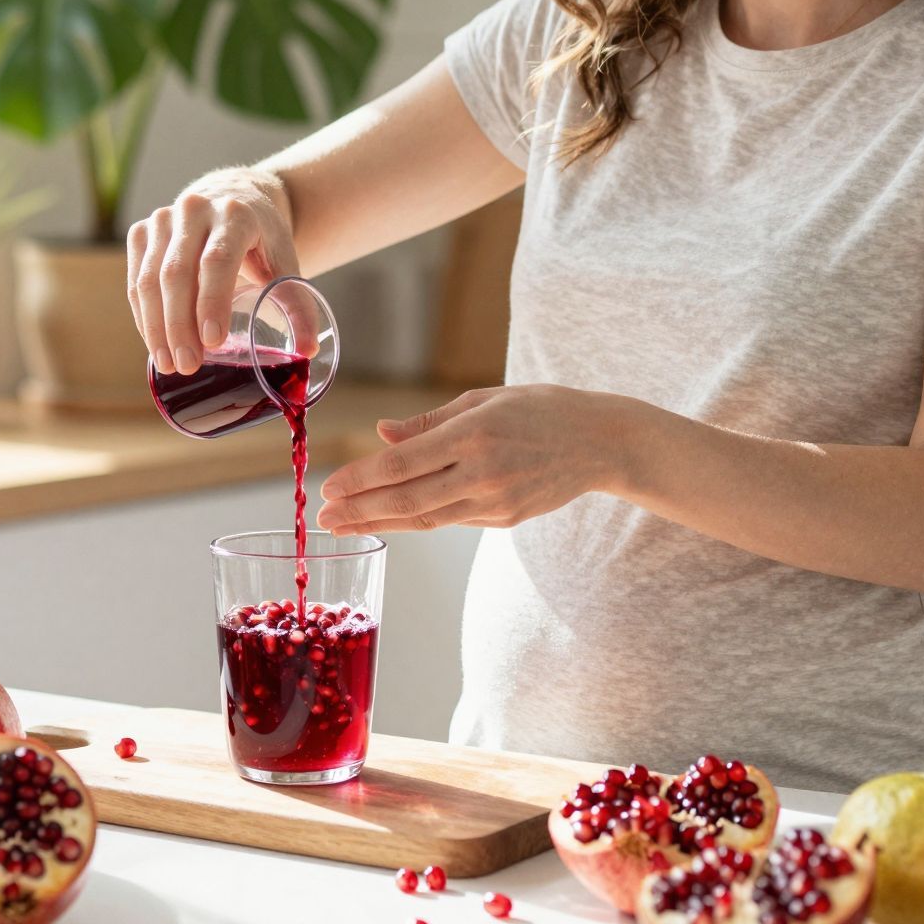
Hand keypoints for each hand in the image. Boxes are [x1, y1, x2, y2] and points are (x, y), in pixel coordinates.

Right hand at [127, 172, 297, 375]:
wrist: (233, 198)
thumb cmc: (262, 239)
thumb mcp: (285, 263)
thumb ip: (299, 304)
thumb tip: (309, 350)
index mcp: (236, 214)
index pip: (217, 260)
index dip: (212, 301)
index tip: (212, 342)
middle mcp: (195, 210)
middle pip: (177, 272)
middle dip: (180, 325)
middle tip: (188, 366)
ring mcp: (163, 219)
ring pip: (150, 279)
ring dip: (156, 326)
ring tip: (169, 364)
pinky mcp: (142, 232)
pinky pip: (136, 280)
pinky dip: (144, 316)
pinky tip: (156, 344)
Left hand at [315, 385, 631, 535]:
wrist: (601, 443)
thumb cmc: (541, 409)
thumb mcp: (485, 398)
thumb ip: (430, 422)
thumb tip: (381, 433)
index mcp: (473, 433)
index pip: (402, 463)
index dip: (361, 479)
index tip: (328, 486)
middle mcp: (482, 472)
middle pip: (406, 500)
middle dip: (359, 510)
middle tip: (322, 518)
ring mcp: (495, 501)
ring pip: (425, 519)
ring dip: (380, 523)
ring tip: (345, 525)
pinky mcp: (505, 519)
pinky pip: (451, 520)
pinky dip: (417, 520)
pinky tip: (390, 519)